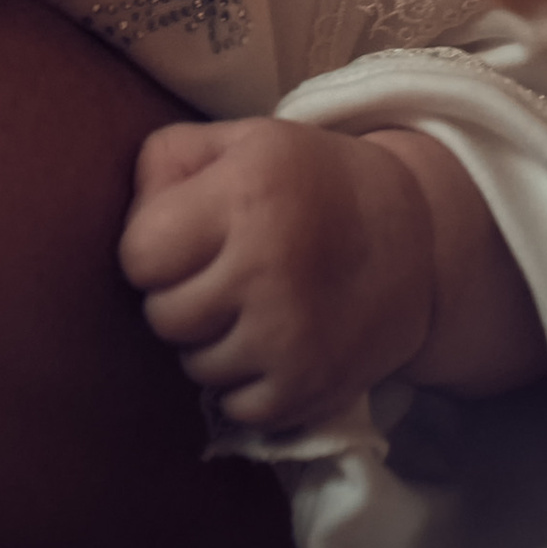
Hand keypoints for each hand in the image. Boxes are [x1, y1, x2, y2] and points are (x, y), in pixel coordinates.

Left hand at [118, 118, 435, 434]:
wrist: (414, 235)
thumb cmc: (306, 180)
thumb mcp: (239, 141)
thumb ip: (166, 162)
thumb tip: (132, 224)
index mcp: (245, 193)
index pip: (139, 255)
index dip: (151, 249)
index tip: (183, 239)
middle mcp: (267, 265)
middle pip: (163, 315)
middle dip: (178, 296)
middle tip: (219, 275)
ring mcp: (291, 334)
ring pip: (195, 365)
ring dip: (210, 341)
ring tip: (248, 306)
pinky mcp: (312, 386)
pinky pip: (236, 406)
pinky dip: (244, 384)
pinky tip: (270, 344)